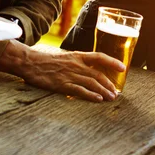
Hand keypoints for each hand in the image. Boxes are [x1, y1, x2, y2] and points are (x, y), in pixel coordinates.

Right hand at [5, 43, 125, 101]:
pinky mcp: (63, 84)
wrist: (31, 62)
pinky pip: (80, 90)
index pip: (99, 57)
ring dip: (104, 91)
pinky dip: (90, 95)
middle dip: (109, 84)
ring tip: (111, 98)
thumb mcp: (64, 57)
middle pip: (98, 74)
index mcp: (77, 56)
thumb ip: (76, 62)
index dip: (112, 62)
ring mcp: (70, 75)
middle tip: (116, 92)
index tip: (123, 68)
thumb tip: (86, 69)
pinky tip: (98, 99)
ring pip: (92, 83)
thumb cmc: (46, 61)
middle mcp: (76, 64)